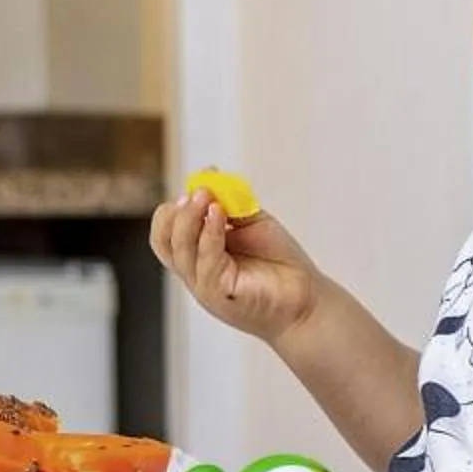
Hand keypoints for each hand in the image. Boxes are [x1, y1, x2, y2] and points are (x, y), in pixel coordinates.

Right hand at [150, 190, 321, 343]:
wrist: (308, 298)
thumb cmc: (279, 262)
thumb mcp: (251, 223)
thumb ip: (229, 203)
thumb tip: (207, 174)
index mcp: (197, 256)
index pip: (166, 233)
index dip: (174, 209)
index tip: (197, 187)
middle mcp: (195, 272)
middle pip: (164, 241)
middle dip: (177, 213)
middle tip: (197, 192)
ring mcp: (204, 285)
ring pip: (180, 251)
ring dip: (190, 219)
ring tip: (207, 197)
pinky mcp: (220, 293)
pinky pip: (206, 261)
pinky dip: (210, 234)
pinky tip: (219, 213)